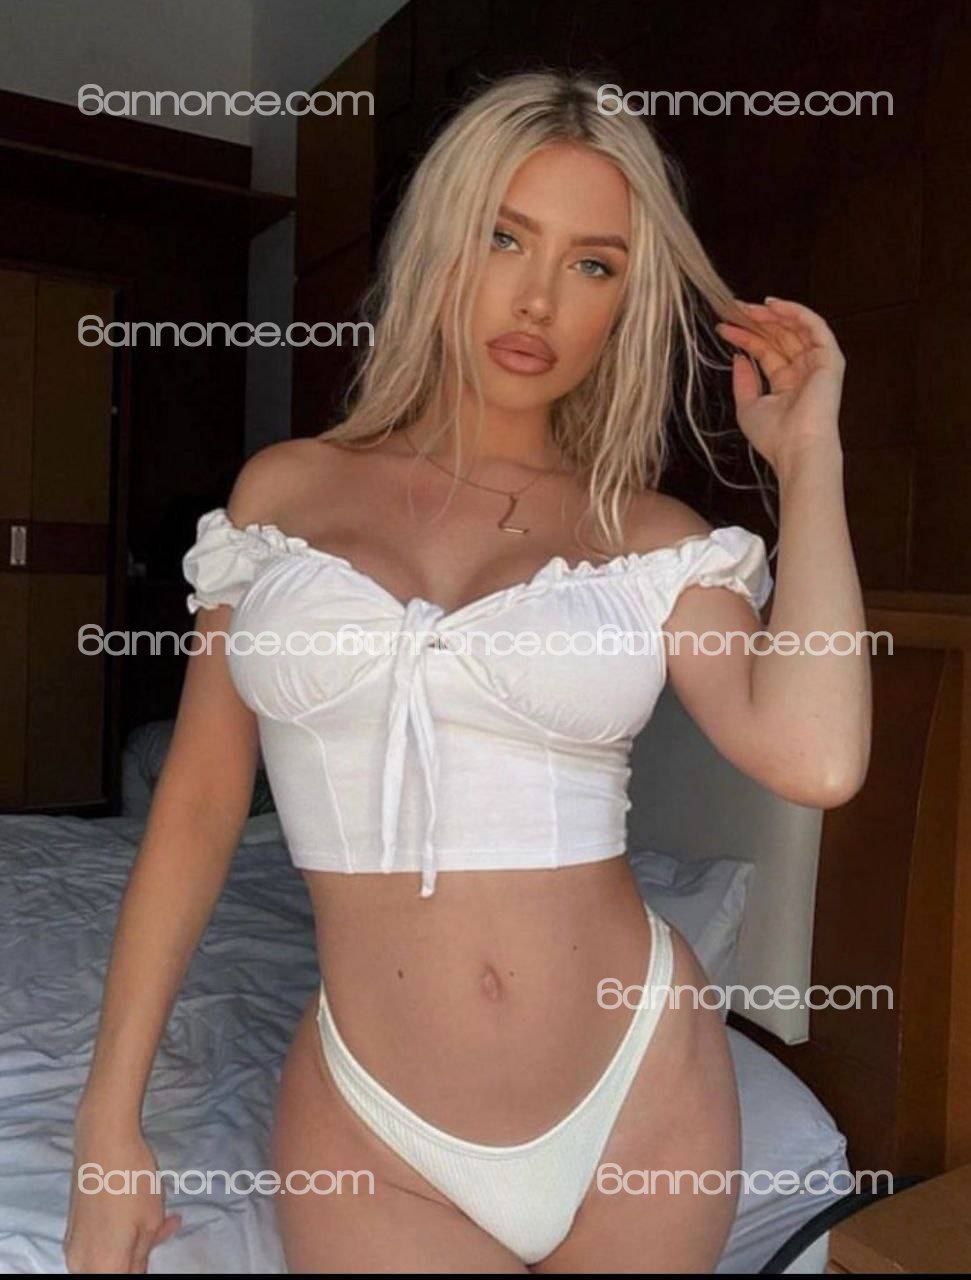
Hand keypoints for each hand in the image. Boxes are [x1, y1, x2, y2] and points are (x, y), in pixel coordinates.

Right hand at [63, 1115, 181, 1273]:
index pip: (130, 1278)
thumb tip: (138, 1268)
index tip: (158, 1243)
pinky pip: (97, 1243)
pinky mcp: (71, 1228)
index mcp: (103, 1268)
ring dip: (133, 1243)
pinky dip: (118, 1233)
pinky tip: (137, 1209)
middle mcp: (79, 1264)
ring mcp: (71, 1246)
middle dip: (141, 1255)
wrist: (102, 1140)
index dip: (146, 1265)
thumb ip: (143, 1254)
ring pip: (108, 1257)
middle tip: (167, 1227)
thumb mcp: (150, 1221)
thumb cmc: (132, 1181)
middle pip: (117, 1269)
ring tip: (160, 1215)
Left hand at [715, 296, 844, 477]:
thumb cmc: (775, 436)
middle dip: (757, 321)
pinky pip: (814, 326)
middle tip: (733, 309)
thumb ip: (743, 381)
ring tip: (748, 308)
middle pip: (779, 336)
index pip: (765, 351)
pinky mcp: (830, 358)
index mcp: (787, 383)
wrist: (797, 449)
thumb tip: (738, 357)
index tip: (723, 327)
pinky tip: (773, 305)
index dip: (745, 336)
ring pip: (796, 328)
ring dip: (773, 314)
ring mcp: (818, 363)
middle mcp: (803, 371)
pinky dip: (795, 312)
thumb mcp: (748, 407)